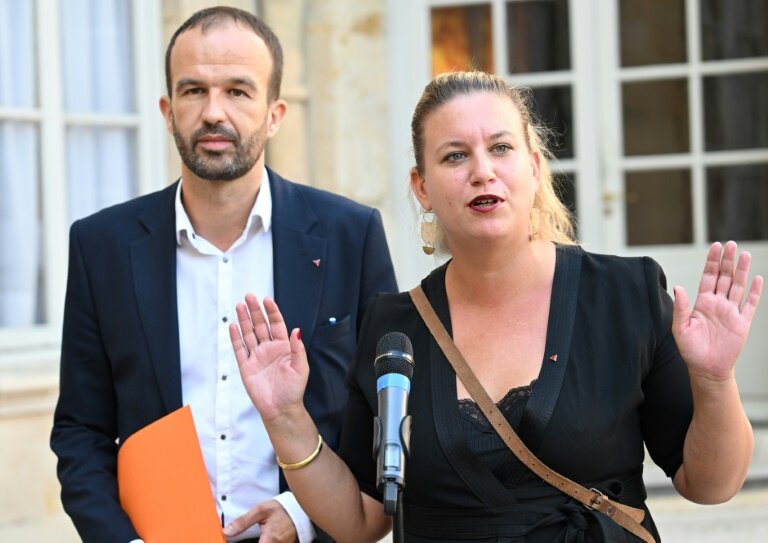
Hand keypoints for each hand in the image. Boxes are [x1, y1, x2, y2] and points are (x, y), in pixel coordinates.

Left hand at [222, 499, 297, 542]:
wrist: (298, 509)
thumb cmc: (281, 509)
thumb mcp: (260, 510)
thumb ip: (243, 522)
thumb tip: (227, 531)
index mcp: (270, 540)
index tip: (230, 541)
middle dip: (252, 542)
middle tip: (251, 537)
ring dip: (258, 542)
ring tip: (259, 537)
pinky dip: (264, 542)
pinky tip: (263, 539)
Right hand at [229, 294, 308, 422]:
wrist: (281, 409)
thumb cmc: (293, 390)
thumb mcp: (301, 368)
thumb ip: (298, 348)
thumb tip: (297, 330)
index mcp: (283, 347)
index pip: (277, 324)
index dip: (272, 312)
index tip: (267, 300)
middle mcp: (269, 349)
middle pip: (260, 325)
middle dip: (255, 311)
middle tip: (249, 297)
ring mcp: (257, 357)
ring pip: (249, 334)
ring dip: (244, 320)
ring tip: (240, 306)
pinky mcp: (246, 367)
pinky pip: (240, 349)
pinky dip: (236, 338)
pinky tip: (233, 326)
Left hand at [672, 241, 762, 381]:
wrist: (707, 369)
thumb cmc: (690, 350)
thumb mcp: (680, 328)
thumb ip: (680, 308)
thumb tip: (678, 287)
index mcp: (701, 303)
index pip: (708, 277)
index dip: (712, 262)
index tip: (716, 246)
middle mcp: (717, 304)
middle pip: (724, 277)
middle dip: (727, 260)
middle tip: (731, 244)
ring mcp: (731, 312)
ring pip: (737, 286)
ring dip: (741, 271)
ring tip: (744, 254)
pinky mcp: (742, 323)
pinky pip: (749, 305)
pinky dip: (753, 292)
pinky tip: (757, 278)